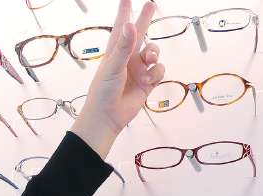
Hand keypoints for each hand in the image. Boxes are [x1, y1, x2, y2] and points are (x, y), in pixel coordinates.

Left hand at [70, 0, 162, 159]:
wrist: (108, 116)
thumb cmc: (103, 90)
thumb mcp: (113, 66)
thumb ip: (124, 46)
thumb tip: (130, 24)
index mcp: (115, 51)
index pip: (120, 26)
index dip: (124, 12)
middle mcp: (128, 57)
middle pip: (140, 33)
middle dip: (146, 19)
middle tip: (151, 4)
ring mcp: (138, 69)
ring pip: (154, 52)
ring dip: (154, 54)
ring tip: (147, 61)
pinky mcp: (147, 82)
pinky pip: (159, 70)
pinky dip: (156, 73)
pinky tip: (147, 81)